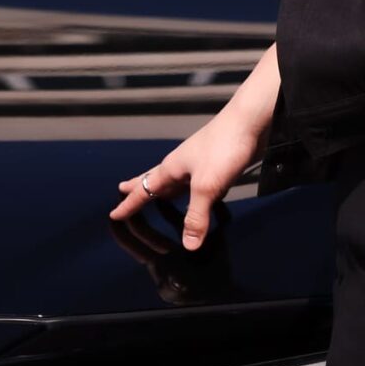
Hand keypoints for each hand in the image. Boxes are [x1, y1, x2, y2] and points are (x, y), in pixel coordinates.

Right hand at [109, 109, 261, 250]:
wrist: (250, 120)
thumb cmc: (224, 146)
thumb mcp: (207, 187)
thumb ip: (196, 216)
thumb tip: (188, 245)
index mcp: (172, 168)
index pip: (144, 190)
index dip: (129, 205)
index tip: (114, 214)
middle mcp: (181, 165)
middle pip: (154, 179)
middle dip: (138, 188)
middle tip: (122, 191)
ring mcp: (198, 163)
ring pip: (174, 181)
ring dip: (163, 190)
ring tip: (155, 194)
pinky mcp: (216, 164)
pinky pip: (195, 182)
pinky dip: (189, 191)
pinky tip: (197, 194)